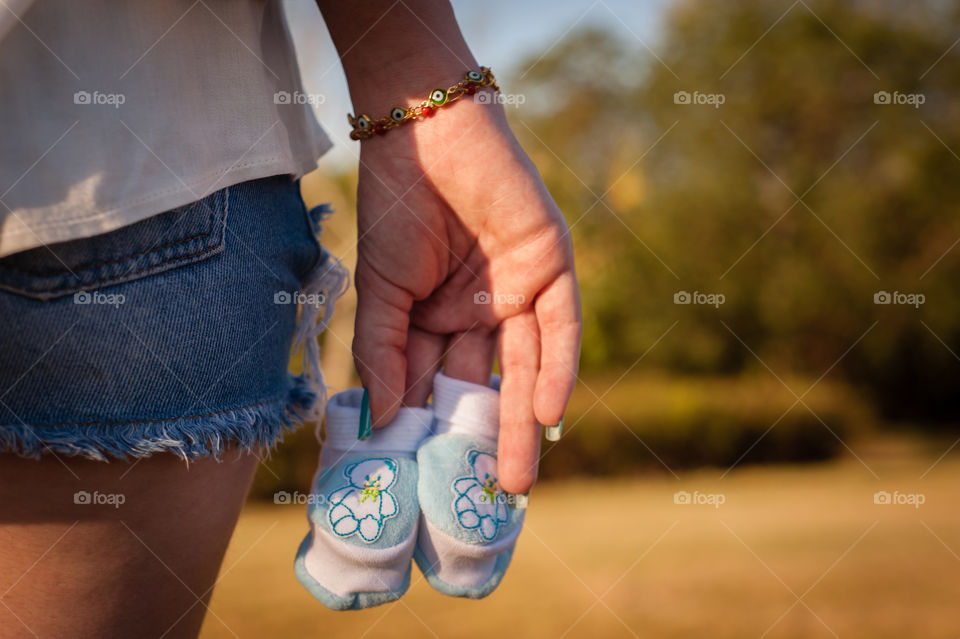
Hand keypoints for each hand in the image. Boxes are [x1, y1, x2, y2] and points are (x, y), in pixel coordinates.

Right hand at [351, 97, 580, 493]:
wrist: (422, 131)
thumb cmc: (395, 207)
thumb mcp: (379, 292)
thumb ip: (382, 355)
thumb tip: (376, 424)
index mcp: (435, 322)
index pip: (434, 389)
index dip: (431, 436)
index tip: (425, 489)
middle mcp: (480, 316)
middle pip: (486, 390)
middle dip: (486, 444)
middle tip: (487, 502)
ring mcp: (516, 294)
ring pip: (525, 370)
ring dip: (525, 424)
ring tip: (516, 481)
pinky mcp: (550, 267)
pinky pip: (558, 327)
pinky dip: (554, 369)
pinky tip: (547, 413)